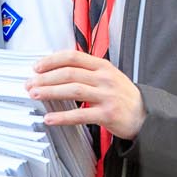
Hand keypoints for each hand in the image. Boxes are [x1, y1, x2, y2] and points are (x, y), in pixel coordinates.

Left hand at [27, 50, 146, 138]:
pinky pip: (80, 115)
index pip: (73, 57)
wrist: (146, 115)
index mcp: (102, 66)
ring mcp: (107, 96)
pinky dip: (63, 117)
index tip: (36, 67)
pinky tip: (49, 118)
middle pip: (69, 73)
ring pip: (73, 90)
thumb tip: (56, 71)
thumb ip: (87, 71)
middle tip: (29, 83)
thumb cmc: (123, 96)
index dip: (52, 60)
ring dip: (50, 92)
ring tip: (34, 95)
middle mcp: (105, 78)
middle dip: (46, 78)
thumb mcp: (108, 76)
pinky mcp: (108, 114)